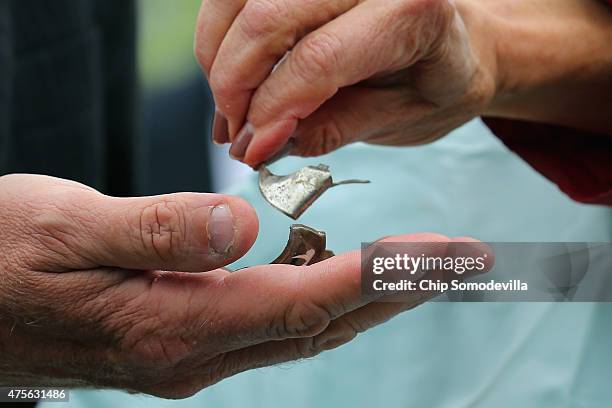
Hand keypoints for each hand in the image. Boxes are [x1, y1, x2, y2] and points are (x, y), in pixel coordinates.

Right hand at [0, 174, 488, 397]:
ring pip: (301, 330)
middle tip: (460, 260)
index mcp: (172, 326)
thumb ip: (158, 229)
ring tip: (415, 260)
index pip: (308, 300)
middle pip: (322, 325)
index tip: (445, 253)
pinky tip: (332, 270)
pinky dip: (317, 298)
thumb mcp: (67, 226)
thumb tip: (242, 225)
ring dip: (364, 297)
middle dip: (398, 291)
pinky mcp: (181, 346)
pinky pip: (270, 326)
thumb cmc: (1, 257)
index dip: (383, 275)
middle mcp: (192, 356)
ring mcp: (188, 359)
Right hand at [196, 0, 496, 166]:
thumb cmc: (437, 81)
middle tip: (235, 134)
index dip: (272, 109)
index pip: (317, 60)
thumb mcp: (399, 119)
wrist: (456, 40)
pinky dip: (222, 33)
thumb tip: (262, 142)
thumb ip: (331, 130)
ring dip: (218, 55)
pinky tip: (231, 69)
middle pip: (267, 18)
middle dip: (233, 83)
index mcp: (411, 11)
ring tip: (229, 107)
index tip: (252, 149)